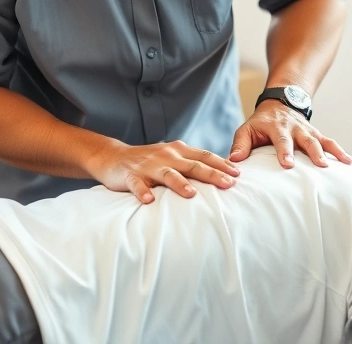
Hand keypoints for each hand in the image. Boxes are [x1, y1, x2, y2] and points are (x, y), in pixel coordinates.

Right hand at [85, 140, 239, 203]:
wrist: (113, 157)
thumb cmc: (150, 161)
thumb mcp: (173, 158)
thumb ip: (192, 163)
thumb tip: (222, 174)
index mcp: (179, 151)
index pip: (204, 156)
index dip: (221, 164)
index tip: (238, 174)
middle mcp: (166, 156)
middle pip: (192, 165)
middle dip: (211, 174)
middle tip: (228, 184)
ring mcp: (148, 166)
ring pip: (167, 174)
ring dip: (180, 183)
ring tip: (192, 193)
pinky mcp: (130, 176)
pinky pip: (137, 185)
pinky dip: (143, 191)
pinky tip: (149, 200)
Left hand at [228, 100, 351, 168]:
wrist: (279, 103)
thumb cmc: (260, 124)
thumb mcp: (246, 129)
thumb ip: (240, 144)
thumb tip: (234, 160)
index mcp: (276, 127)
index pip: (281, 140)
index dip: (284, 152)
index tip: (288, 164)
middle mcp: (294, 128)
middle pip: (306, 140)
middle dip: (313, 153)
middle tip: (321, 165)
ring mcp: (307, 131)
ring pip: (321, 140)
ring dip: (331, 152)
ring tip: (340, 164)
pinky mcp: (316, 134)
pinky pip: (329, 142)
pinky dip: (339, 151)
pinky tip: (349, 162)